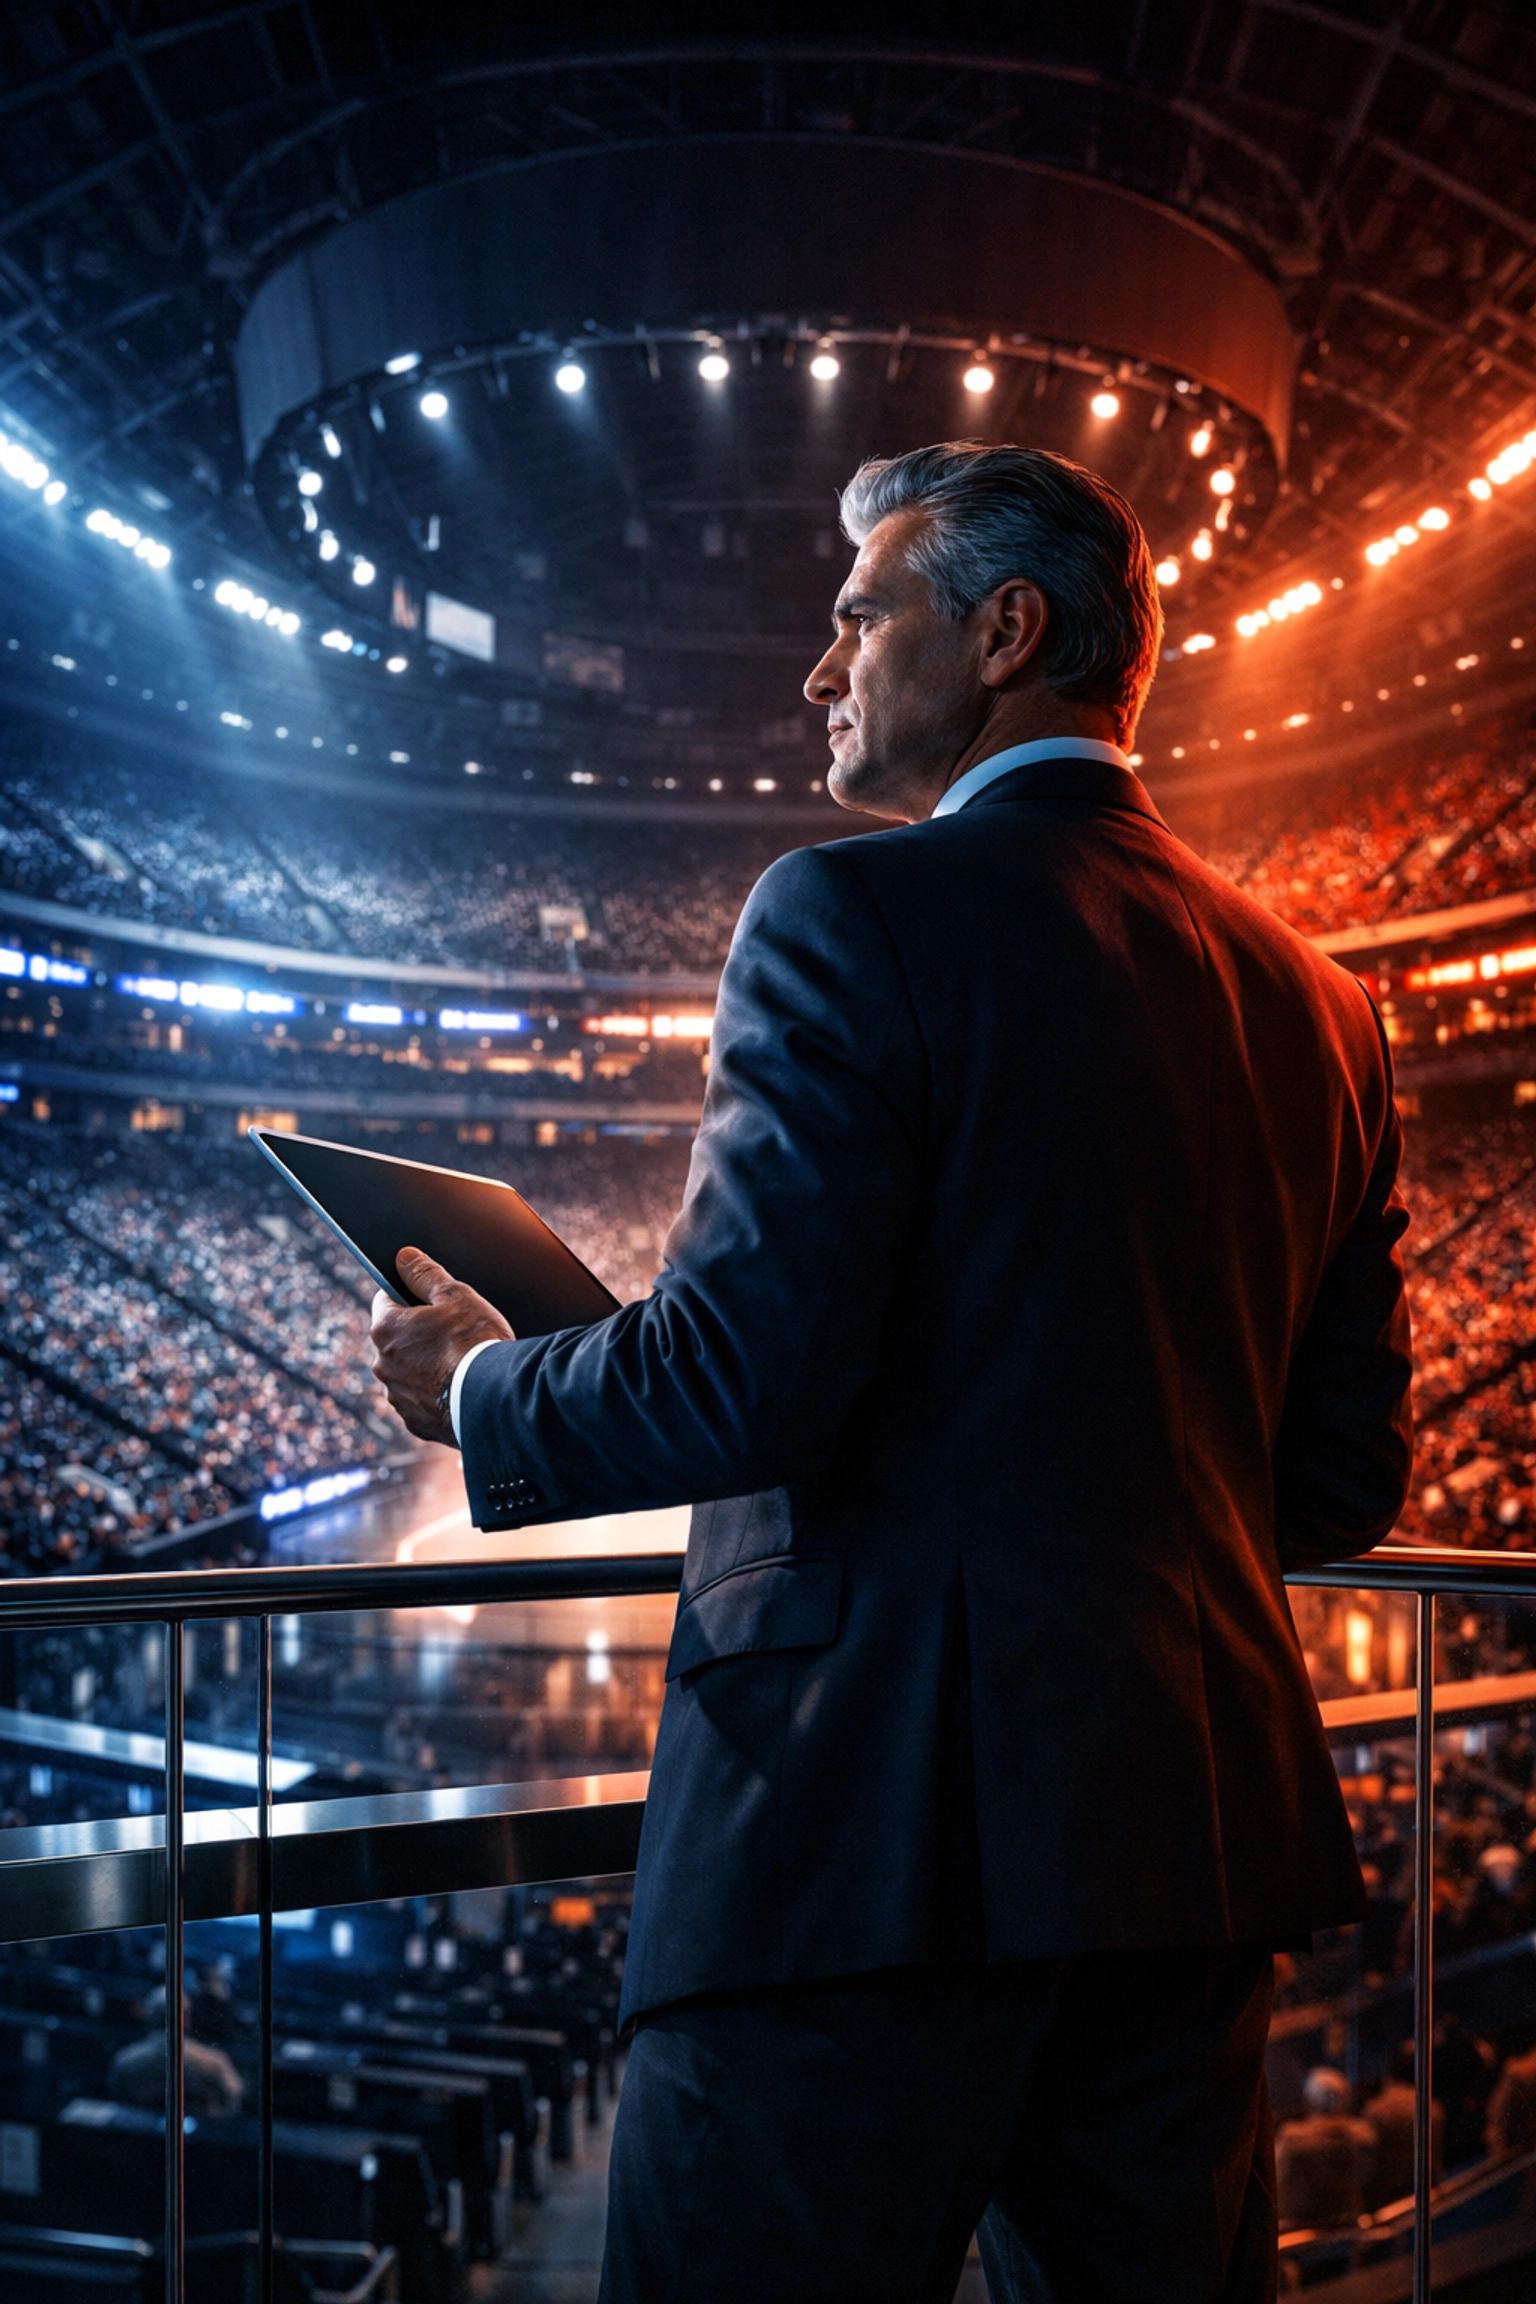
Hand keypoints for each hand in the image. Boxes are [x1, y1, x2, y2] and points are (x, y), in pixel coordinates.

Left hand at [369, 1246, 513, 1445]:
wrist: (494, 1398)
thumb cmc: (475, 1342)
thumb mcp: (455, 1295)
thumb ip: (425, 1274)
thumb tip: (403, 1257)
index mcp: (386, 1328)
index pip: (385, 1300)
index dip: (409, 1295)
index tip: (430, 1300)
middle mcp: (382, 1364)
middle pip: (396, 1338)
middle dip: (418, 1333)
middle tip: (453, 1332)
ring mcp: (397, 1396)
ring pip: (406, 1371)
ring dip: (424, 1365)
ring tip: (460, 1363)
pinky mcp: (414, 1421)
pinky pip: (419, 1401)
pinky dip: (433, 1394)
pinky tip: (459, 1388)